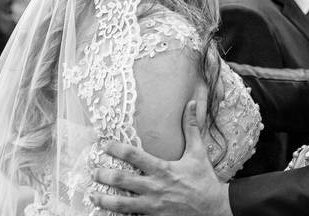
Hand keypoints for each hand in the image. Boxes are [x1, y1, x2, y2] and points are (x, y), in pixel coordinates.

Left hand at [91, 100, 231, 215]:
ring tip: (92, 196)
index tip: (104, 145)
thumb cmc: (205, 181)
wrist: (216, 209)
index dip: (116, 149)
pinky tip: (108, 214)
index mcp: (163, 169)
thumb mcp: (198, 153)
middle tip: (92, 171)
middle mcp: (155, 188)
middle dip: (104, 175)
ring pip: (123, 204)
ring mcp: (154, 206)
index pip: (134, 155)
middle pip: (122, 181)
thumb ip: (191, 128)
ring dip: (105, 200)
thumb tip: (192, 103)